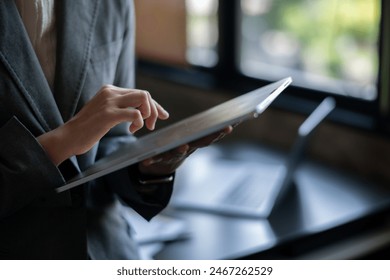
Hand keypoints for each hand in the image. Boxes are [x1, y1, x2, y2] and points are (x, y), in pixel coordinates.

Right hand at [38, 85, 168, 164]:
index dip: (154, 105)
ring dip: (149, 114)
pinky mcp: (108, 114)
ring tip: (142, 127)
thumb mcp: (106, 112)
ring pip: (143, 99)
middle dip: (154, 110)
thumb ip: (121, 108)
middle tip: (152, 126)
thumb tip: (142, 112)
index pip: (139, 93)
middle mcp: (110, 92)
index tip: (163, 115)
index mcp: (110, 90)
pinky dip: (139, 122)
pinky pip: (135, 114)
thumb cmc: (87, 129)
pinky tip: (132, 130)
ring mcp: (109, 102)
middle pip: (144, 94)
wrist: (68, 137)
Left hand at [138, 126, 232, 174]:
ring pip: (179, 153)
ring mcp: (175, 156)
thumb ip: (203, 130)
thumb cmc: (179, 147)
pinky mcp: (160, 159)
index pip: (210, 136)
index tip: (231, 125)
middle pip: (201, 144)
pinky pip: (156, 159)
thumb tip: (223, 118)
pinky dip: (152, 160)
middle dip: (210, 138)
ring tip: (183, 147)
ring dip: (181, 150)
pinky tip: (146, 160)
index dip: (221, 132)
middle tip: (218, 132)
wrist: (163, 165)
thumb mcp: (190, 138)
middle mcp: (189, 149)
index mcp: (195, 142)